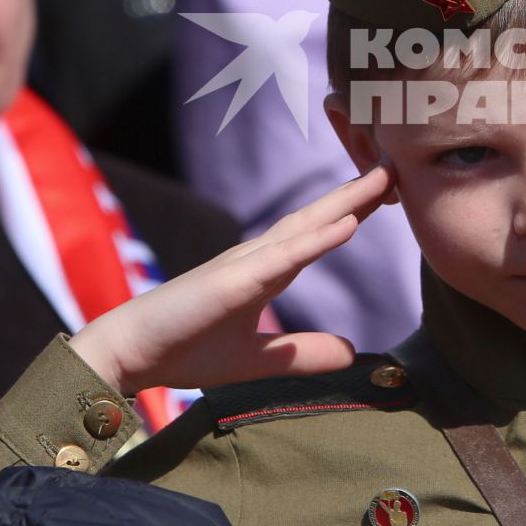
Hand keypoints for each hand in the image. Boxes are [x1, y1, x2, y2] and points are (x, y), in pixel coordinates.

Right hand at [71, 166, 392, 394]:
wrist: (128, 355)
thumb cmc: (185, 350)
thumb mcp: (259, 361)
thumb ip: (304, 354)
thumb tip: (352, 353)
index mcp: (263, 270)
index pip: (318, 232)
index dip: (353, 210)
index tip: (391, 190)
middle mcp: (257, 257)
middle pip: (318, 216)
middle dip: (359, 191)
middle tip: (398, 165)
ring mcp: (244, 265)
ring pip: (305, 227)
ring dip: (347, 201)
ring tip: (383, 178)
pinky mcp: (232, 282)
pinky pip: (283, 257)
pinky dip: (318, 239)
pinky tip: (348, 224)